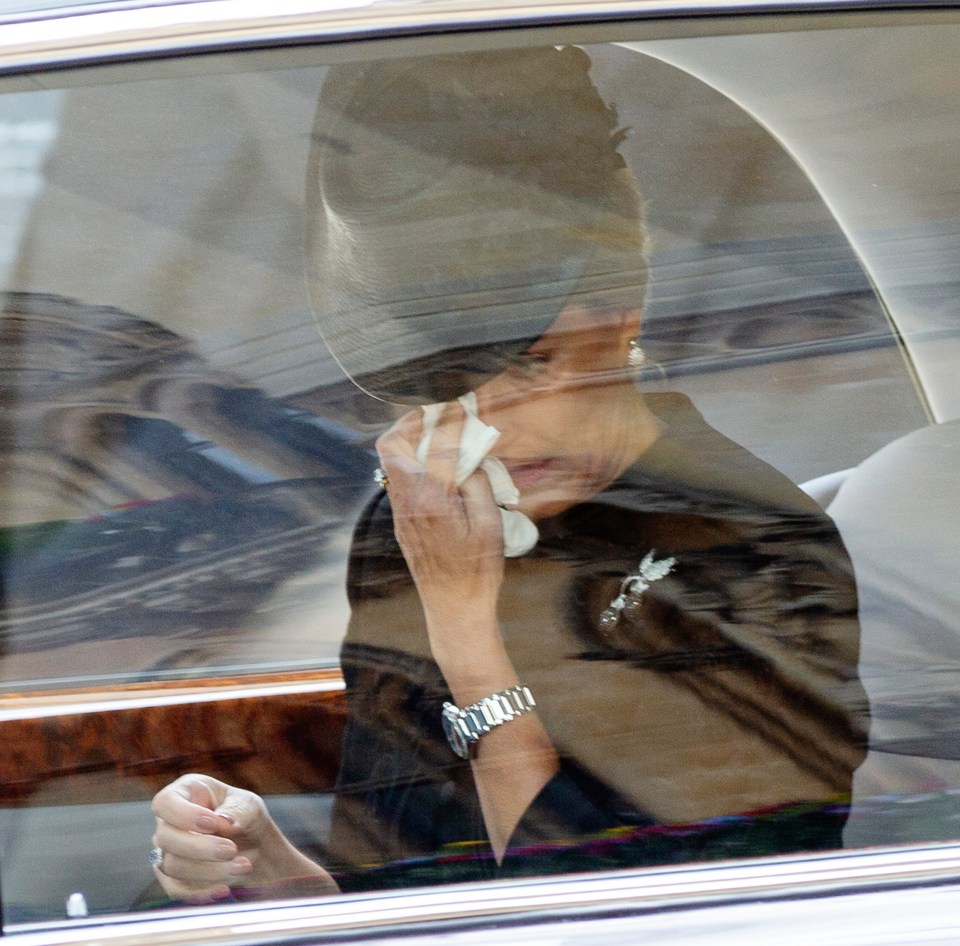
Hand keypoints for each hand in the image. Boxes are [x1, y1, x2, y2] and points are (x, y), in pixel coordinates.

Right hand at [151, 774, 337, 902]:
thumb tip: (222, 822)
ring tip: (243, 866)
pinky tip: (225, 889)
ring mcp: (167, 850)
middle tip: (232, 850)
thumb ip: (236, 811)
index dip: (184, 815)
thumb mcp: (249, 807)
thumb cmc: (247, 818)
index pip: (165, 803)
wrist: (254, 848)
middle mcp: (169, 821)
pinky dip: (201, 892)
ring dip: (208, 870)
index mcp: (185, 792)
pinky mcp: (172, 877)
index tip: (213, 824)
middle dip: (201, 848)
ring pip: (171, 866)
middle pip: (166, 838)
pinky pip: (176, 889)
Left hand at [376, 402, 504, 633]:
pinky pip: (399, 480)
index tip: (462, 408)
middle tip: (437, 415)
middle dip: (413, 422)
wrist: (453, 609)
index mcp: (433, 500)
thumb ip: (478, 485)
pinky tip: (438, 466)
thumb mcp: (490, 525)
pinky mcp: (401, 521)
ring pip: (392, 461)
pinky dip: (414, 462)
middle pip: (392, 444)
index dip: (451, 420)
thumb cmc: (477, 572)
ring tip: (439, 435)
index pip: (438, 445)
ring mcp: (400, 512)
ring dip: (411, 441)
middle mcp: (408, 502)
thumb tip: (469, 459)